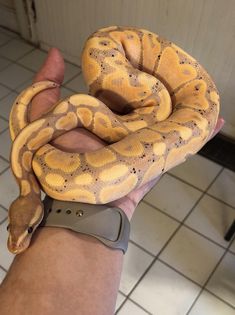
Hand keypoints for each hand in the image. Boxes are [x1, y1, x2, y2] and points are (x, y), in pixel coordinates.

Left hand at [31, 48, 224, 219]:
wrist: (82, 203)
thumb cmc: (61, 161)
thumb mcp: (43, 119)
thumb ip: (44, 89)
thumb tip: (55, 53)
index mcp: (102, 117)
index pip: (121, 90)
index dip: (133, 75)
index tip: (146, 57)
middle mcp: (125, 129)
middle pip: (148, 104)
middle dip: (164, 89)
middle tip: (182, 72)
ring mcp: (143, 144)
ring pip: (167, 121)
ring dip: (184, 108)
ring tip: (202, 91)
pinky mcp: (158, 160)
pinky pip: (181, 145)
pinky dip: (199, 135)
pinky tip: (215, 121)